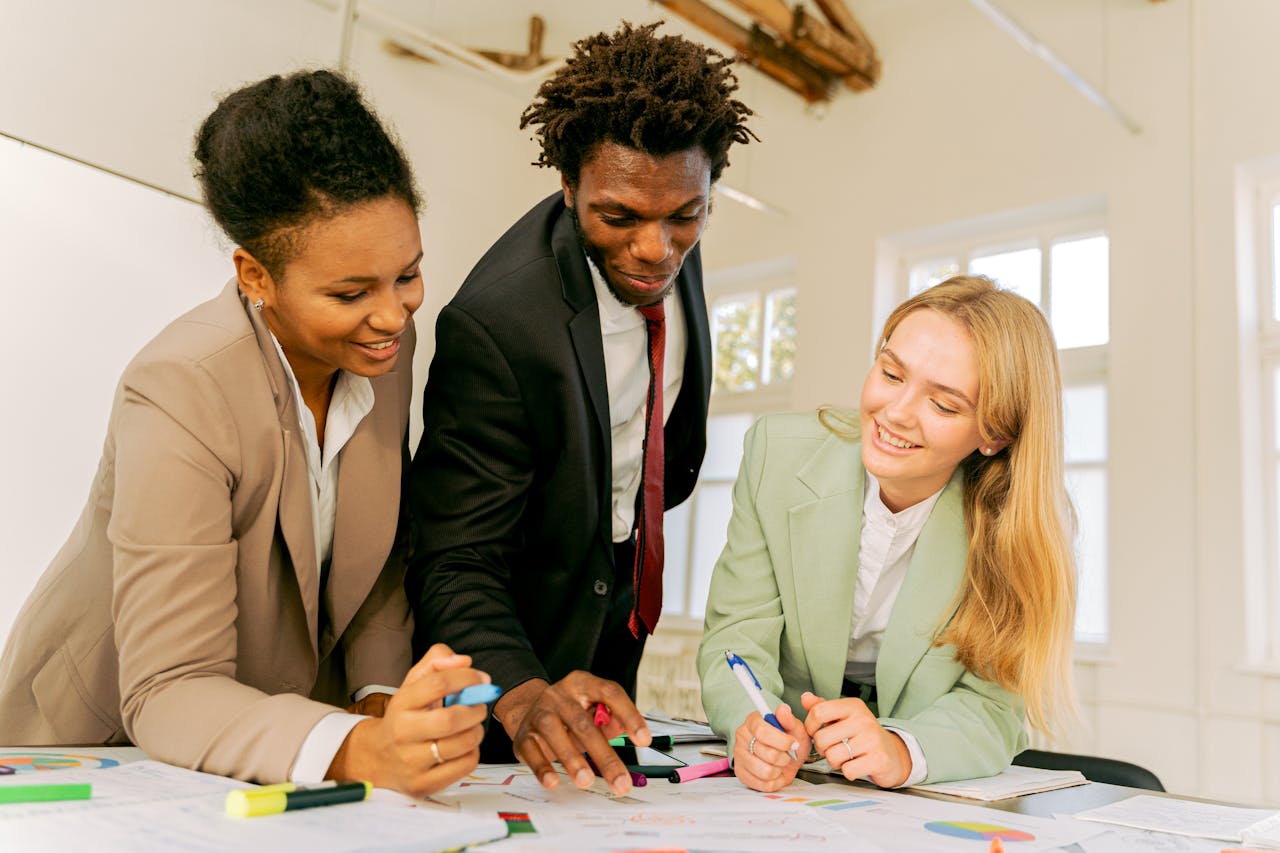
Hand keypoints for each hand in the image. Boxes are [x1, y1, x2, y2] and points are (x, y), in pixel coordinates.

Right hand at [328, 643, 488, 797]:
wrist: (377, 758)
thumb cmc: (404, 717)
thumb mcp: (412, 684)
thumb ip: (437, 662)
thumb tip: (464, 661)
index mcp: (401, 704)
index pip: (438, 683)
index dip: (466, 677)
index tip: (482, 679)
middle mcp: (403, 733)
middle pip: (451, 719)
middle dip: (475, 710)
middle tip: (479, 707)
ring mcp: (411, 762)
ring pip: (461, 744)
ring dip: (477, 731)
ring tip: (472, 726)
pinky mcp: (423, 784)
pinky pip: (464, 766)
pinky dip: (472, 752)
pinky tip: (463, 747)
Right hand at [494, 671, 649, 795]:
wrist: (529, 710)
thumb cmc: (570, 714)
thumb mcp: (593, 711)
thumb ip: (611, 720)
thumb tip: (629, 731)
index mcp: (582, 683)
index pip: (609, 693)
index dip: (629, 715)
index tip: (644, 740)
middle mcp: (559, 695)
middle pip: (584, 723)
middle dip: (605, 756)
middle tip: (621, 781)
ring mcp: (539, 713)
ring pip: (555, 734)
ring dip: (572, 759)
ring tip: (587, 780)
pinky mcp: (523, 735)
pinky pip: (532, 752)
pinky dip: (542, 768)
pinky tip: (553, 781)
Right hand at [731, 704, 807, 791]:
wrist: (784, 755)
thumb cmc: (788, 740)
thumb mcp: (794, 727)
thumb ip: (789, 720)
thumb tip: (783, 709)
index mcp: (753, 721)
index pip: (762, 731)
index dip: (782, 741)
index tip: (793, 744)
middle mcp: (742, 737)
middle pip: (767, 753)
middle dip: (784, 757)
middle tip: (787, 754)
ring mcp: (739, 756)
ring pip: (765, 771)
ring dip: (779, 770)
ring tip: (780, 764)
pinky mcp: (741, 774)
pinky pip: (763, 784)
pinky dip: (775, 781)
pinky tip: (776, 773)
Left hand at [801, 691, 910, 787]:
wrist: (892, 754)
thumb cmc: (863, 735)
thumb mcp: (843, 717)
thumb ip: (823, 707)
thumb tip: (805, 698)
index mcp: (853, 706)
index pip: (818, 712)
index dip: (810, 726)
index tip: (816, 732)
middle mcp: (864, 720)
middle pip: (821, 738)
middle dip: (822, 748)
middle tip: (833, 748)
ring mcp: (872, 739)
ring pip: (832, 756)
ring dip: (835, 762)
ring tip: (846, 756)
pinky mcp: (878, 760)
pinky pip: (847, 771)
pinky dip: (848, 772)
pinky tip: (856, 765)